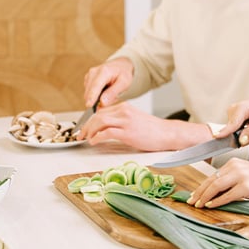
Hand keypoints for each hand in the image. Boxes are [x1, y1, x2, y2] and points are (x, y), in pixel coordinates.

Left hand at [75, 102, 212, 150]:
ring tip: (86, 138)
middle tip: (81, 135)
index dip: (89, 120)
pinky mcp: (127, 132)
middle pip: (97, 116)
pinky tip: (94, 142)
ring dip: (89, 131)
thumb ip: (120, 120)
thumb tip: (104, 128)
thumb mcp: (135, 120)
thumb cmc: (153, 130)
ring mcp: (126, 121)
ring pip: (99, 122)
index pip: (101, 111)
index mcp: (125, 107)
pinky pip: (106, 132)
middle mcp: (124, 111)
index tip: (84, 128)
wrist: (167, 134)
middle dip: (86, 126)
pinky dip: (97, 137)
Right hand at [83, 58, 133, 107]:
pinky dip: (96, 96)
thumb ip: (113, 92)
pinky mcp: (87, 80)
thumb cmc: (123, 74)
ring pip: (88, 94)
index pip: (95, 86)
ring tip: (110, 94)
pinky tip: (105, 92)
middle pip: (89, 91)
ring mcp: (88, 76)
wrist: (120, 65)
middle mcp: (93, 72)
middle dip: (96, 101)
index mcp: (103, 71)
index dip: (91, 96)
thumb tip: (102, 103)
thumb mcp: (124, 83)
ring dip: (97, 99)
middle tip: (111, 101)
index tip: (89, 106)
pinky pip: (89, 93)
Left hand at [187, 158, 248, 207]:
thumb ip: (230, 178)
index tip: (195, 194)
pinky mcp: (246, 187)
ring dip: (205, 197)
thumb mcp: (245, 174)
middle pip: (212, 180)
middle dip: (200, 192)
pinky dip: (217, 201)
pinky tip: (211, 205)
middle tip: (192, 201)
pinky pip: (227, 196)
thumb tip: (212, 190)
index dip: (202, 186)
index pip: (213, 175)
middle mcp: (237, 166)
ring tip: (199, 205)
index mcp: (235, 162)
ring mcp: (241, 176)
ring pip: (216, 186)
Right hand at [214, 95, 248, 145]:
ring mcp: (232, 113)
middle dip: (244, 138)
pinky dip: (244, 133)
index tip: (216, 136)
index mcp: (242, 107)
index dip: (225, 132)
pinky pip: (236, 130)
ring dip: (245, 136)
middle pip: (233, 130)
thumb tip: (241, 141)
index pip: (232, 123)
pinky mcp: (233, 118)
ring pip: (234, 132)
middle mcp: (234, 109)